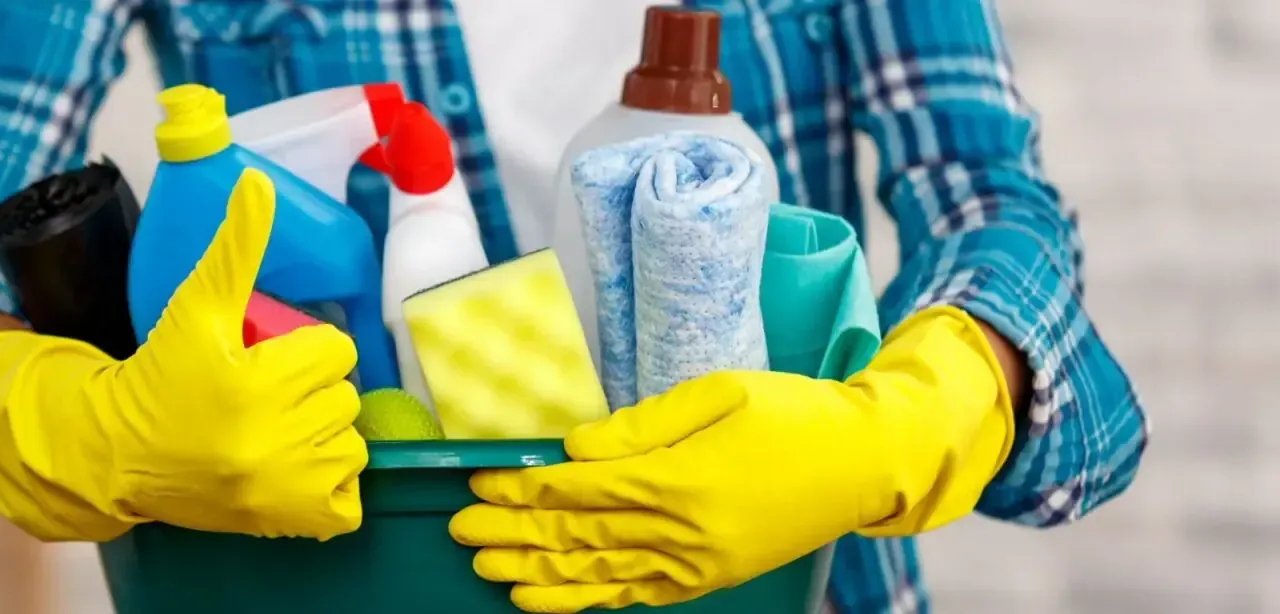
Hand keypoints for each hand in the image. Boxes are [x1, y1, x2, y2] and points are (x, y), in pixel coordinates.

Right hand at [0, 169, 367, 541]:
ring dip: (324, 436)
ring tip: (278, 430)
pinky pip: (350, 502)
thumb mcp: (196, 305)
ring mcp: (285, 488)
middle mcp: (275, 440)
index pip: (336, 352)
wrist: (121, 453)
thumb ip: (234, 245)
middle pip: (344, 398)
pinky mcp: (291, 522)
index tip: (273, 358)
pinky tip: (295, 471)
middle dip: (313, 391)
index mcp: (257, 383)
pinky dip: (333, 489)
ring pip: (352, 445)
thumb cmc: (163, 375)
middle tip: (268, 394)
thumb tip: (256, 181)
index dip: (308, 351)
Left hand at [449, 306, 1014, 611]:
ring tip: (485, 567)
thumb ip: (639, 425)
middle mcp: (684, 532)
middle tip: (460, 527)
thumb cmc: (792, 414)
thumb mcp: (718, 393)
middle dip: (513, 531)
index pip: (580, 488)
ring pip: (596, 572)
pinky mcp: (707, 580)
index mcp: (682, 479)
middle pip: (577, 533)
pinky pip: (633, 595)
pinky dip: (584, 599)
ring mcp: (696, 565)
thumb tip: (573, 448)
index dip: (525, 486)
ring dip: (535, 571)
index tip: (481, 479)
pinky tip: (543, 598)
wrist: (862, 464)